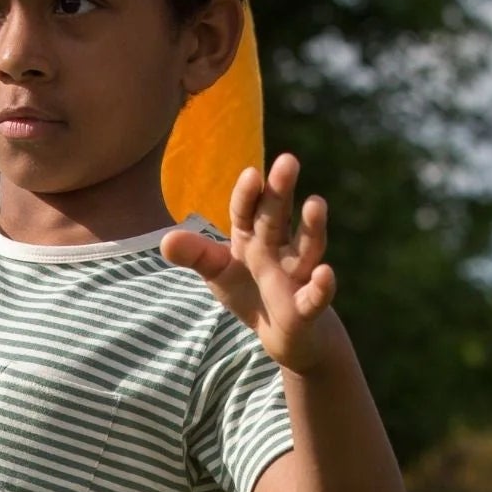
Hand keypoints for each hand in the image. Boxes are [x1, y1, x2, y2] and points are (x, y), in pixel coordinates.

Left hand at [159, 152, 338, 372]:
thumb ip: (195, 256)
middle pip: (277, 217)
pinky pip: (316, 295)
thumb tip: (165, 241)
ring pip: (305, 247)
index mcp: (251, 235)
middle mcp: (276, 248)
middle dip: (281, 191)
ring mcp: (296, 274)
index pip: (246, 210)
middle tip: (288, 160)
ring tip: (316, 203)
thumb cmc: (248, 290)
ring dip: (311, 227)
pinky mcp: (308, 306)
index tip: (250, 175)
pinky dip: (322, 286)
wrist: (281, 331)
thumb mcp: (217, 272)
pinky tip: (326, 274)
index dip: (247, 194)